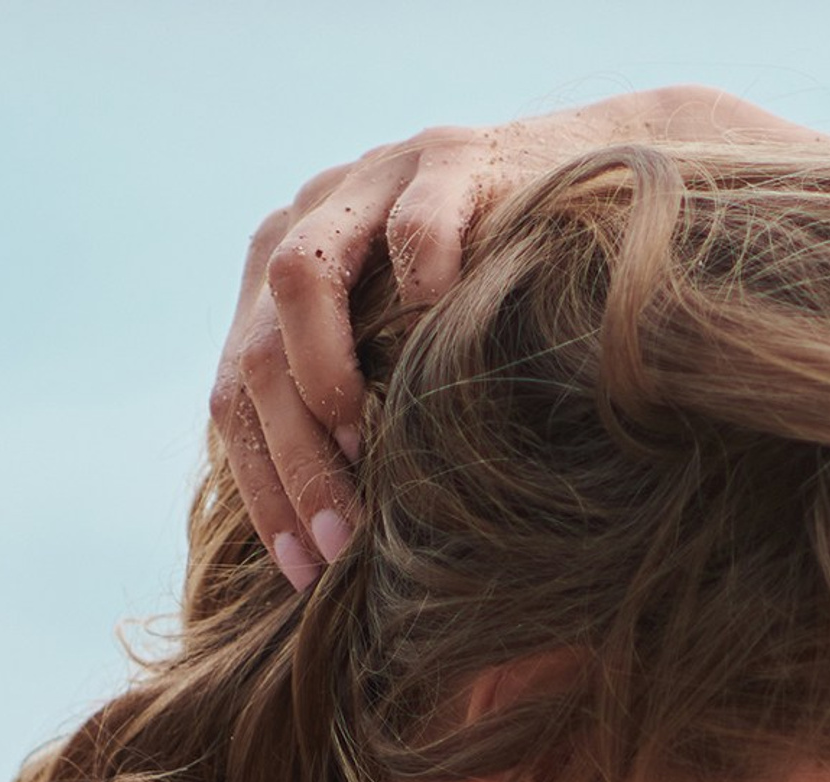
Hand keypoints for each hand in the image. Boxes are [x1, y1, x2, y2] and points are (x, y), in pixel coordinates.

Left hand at [211, 85, 829, 585]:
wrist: (594, 196)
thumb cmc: (501, 313)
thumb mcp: (417, 373)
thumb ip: (361, 433)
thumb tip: (338, 576)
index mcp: (280, 280)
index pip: (234, 395)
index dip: (261, 488)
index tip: (302, 575)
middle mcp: (311, 219)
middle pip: (254, 351)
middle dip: (291, 462)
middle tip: (338, 549)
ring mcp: (371, 179)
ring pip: (300, 276)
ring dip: (320, 375)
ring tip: (357, 440)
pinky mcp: (447, 157)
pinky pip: (414, 228)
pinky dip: (417, 292)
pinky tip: (447, 359)